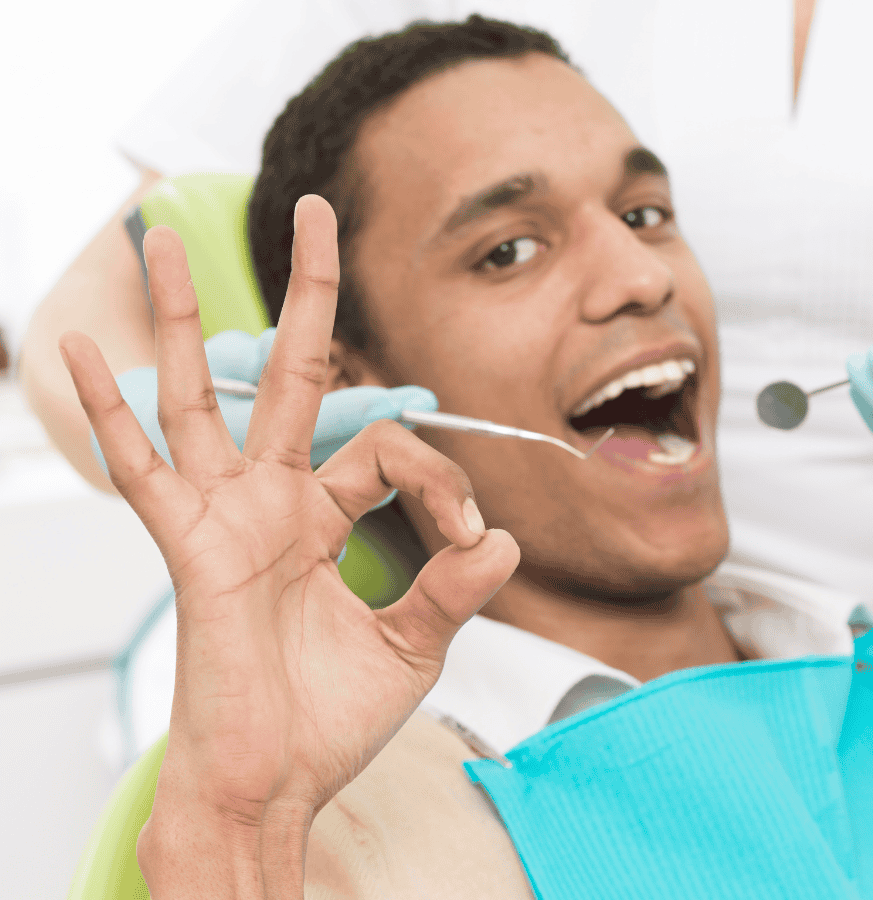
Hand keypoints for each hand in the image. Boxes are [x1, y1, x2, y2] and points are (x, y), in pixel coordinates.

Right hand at [61, 196, 518, 897]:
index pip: (389, 446)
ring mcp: (224, 519)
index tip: (473, 540)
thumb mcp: (414, 643)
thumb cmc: (331, 719)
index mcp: (325, 517)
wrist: (277, 784)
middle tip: (313, 212)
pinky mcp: (189, 551)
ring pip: (197, 398)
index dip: (443, 480)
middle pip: (289, 374)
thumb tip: (504, 538)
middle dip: (304, 294)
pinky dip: (106, 414)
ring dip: (176, 318)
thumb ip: (456, 587)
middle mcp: (272, 503)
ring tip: (154, 235)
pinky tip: (77, 350)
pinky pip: (142, 473)